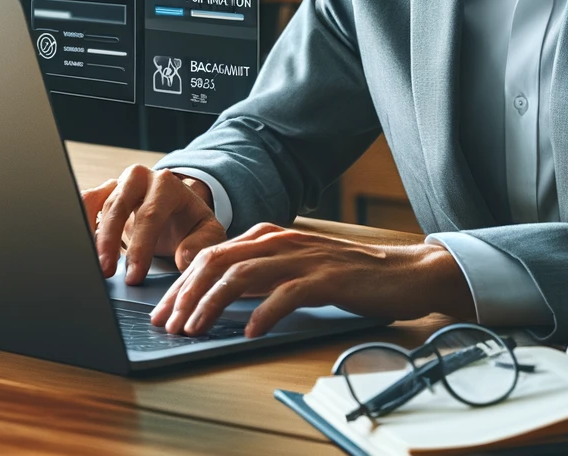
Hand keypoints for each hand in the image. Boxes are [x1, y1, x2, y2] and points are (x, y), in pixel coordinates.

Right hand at [81, 164, 225, 283]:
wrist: (176, 209)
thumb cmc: (190, 223)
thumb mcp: (207, 232)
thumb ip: (201, 245)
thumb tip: (184, 258)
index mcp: (167, 185)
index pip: (150, 215)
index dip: (141, 247)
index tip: (134, 276)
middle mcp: (139, 178)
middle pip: (118, 207)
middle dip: (109, 242)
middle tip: (105, 272)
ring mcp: (118, 183)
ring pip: (96, 206)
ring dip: (90, 236)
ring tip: (89, 263)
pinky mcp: (102, 193)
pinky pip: (84, 204)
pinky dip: (77, 223)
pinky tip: (80, 247)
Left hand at [149, 222, 475, 337]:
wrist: (404, 271)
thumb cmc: (349, 274)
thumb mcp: (297, 268)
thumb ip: (263, 274)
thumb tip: (220, 296)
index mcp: (272, 236)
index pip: (212, 254)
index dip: (182, 283)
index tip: (164, 311)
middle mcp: (283, 240)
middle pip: (218, 260)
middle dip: (186, 293)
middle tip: (168, 324)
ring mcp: (305, 257)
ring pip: (244, 275)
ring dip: (212, 304)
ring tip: (195, 329)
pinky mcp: (328, 278)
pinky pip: (287, 293)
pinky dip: (263, 312)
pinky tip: (250, 331)